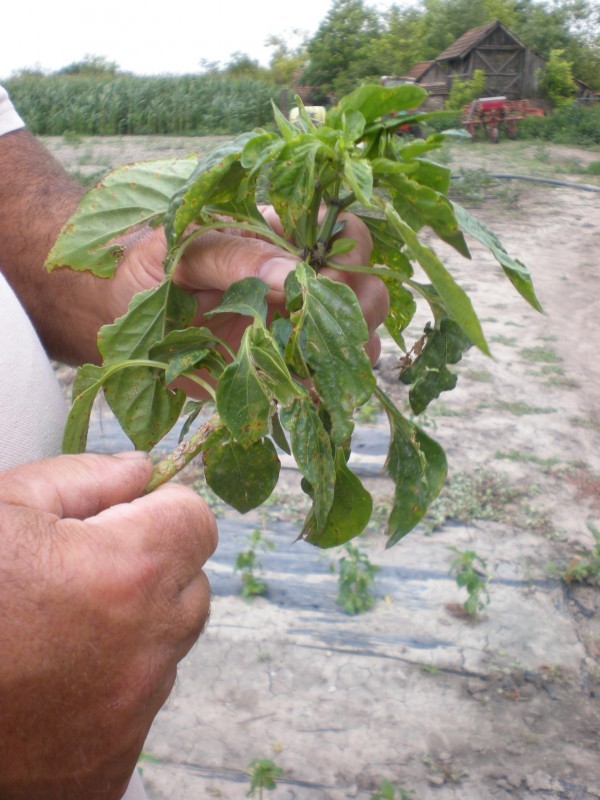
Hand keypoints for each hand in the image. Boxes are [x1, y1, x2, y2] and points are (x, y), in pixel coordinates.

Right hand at [0, 452, 215, 799]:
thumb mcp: (4, 506)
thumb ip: (87, 478)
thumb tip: (142, 470)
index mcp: (129, 572)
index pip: (197, 521)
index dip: (161, 510)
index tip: (126, 517)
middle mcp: (146, 647)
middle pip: (191, 585)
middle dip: (153, 568)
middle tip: (86, 571)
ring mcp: (130, 714)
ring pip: (168, 646)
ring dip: (134, 628)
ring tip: (60, 629)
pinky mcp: (108, 767)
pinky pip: (139, 706)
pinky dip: (111, 686)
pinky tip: (54, 678)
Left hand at [109, 209, 388, 365]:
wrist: (118, 312)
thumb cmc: (148, 266)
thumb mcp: (185, 250)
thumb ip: (237, 257)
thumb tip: (295, 276)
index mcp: (283, 237)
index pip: (347, 238)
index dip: (349, 262)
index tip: (319, 287)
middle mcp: (300, 280)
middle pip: (365, 290)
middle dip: (358, 313)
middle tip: (317, 333)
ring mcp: (293, 324)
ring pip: (352, 338)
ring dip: (344, 354)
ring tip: (308, 364)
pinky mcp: (279, 364)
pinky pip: (318, 378)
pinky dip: (319, 387)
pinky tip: (298, 390)